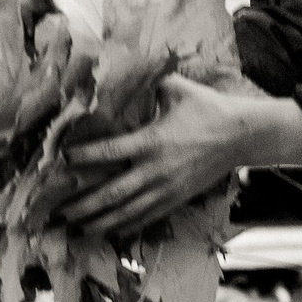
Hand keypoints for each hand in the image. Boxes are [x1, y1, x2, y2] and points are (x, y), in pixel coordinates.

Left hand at [59, 75, 268, 236]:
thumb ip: (148, 82)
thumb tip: (122, 69)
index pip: (109, 152)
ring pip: (127, 211)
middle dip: (84, 203)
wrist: (242, 136)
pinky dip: (126, 226)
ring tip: (76, 227)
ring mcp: (167, 188)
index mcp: (152, 140)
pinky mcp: (177, 199)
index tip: (61, 159)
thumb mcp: (177, 88)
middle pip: (113, 193)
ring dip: (100, 221)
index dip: (83, 157)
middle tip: (59, 210)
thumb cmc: (208, 108)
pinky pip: (147, 217)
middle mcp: (156, 169)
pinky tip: (108, 231)